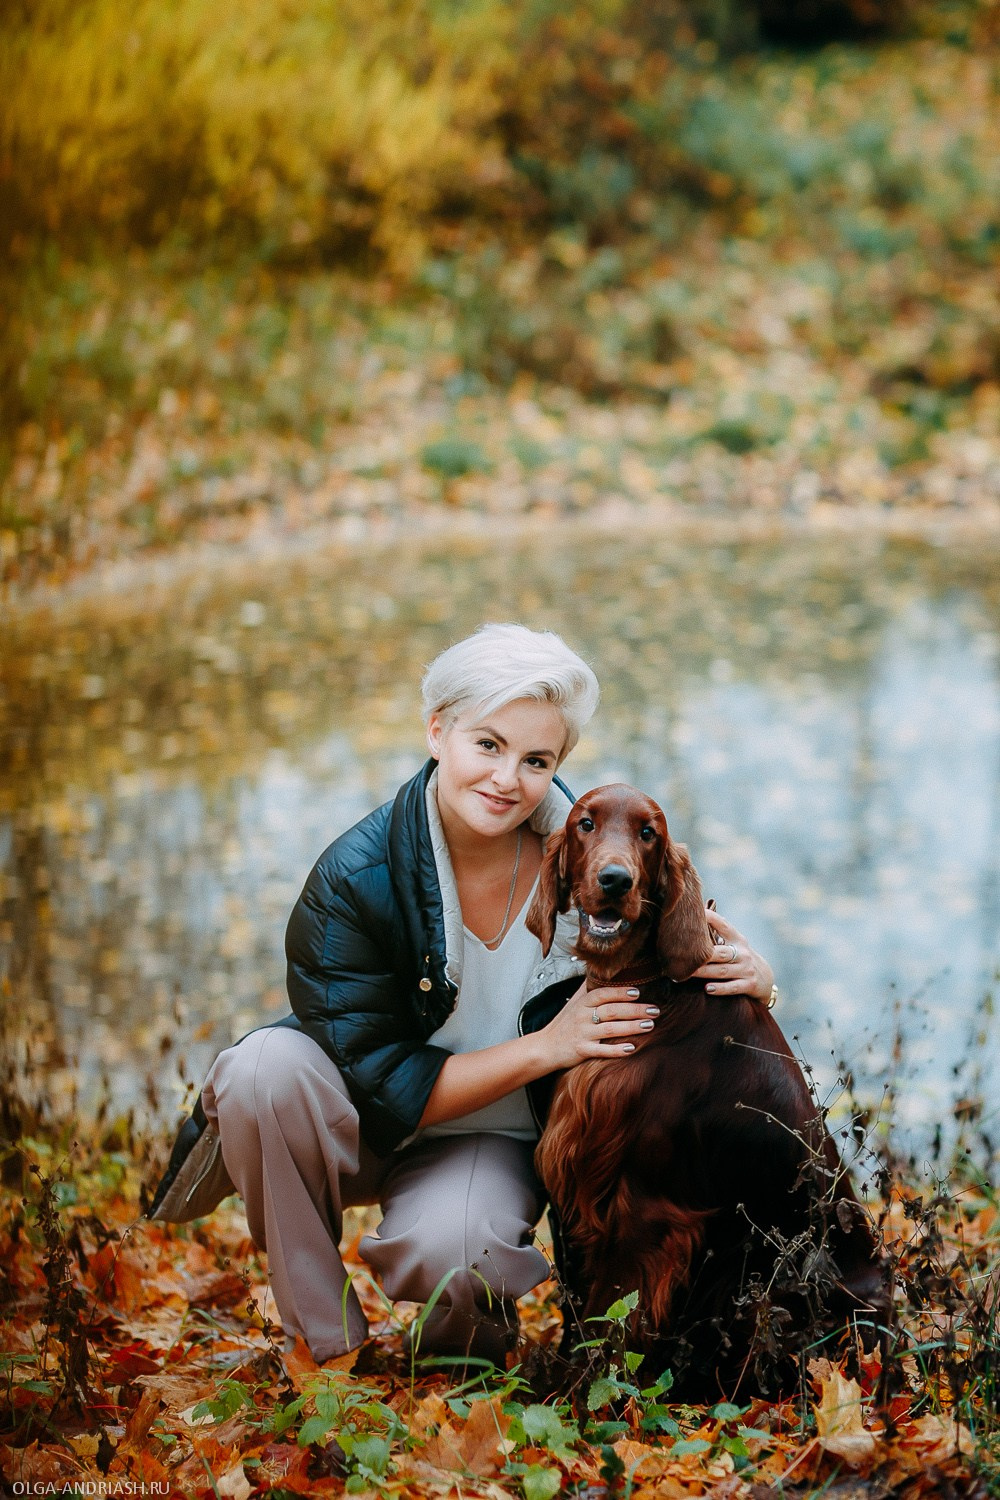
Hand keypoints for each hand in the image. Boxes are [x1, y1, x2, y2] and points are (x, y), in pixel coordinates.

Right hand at [538, 979, 658, 1069]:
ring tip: (650, 1025)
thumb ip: (589, 989)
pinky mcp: (581, 1050)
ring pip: (609, 1029)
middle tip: (654, 1010)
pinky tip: (632, 1048)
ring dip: (631, 1027)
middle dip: (634, 1010)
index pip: (602, 994)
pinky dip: (617, 1050)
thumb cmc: (563, 1023)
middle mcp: (582, 1016)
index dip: (620, 992)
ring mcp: (582, 1034)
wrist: (545, 1046)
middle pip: (611, 1011)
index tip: (637, 992)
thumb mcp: (573, 1003)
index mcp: (582, 1003)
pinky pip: (601, 1050)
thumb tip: (603, 973)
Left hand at [691, 908, 774, 1001]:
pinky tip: (707, 989)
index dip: (711, 918)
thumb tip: (694, 917)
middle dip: (704, 954)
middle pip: (721, 952)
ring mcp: (746, 969)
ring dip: (705, 972)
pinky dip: (720, 988)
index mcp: (737, 939)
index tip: (696, 913)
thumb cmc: (740, 958)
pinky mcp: (749, 985)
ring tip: (689, 972)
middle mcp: (742, 953)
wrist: (766, 979)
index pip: (723, 925)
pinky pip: (733, 987)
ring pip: (723, 970)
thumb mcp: (734, 944)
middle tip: (684, 955)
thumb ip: (717, 933)